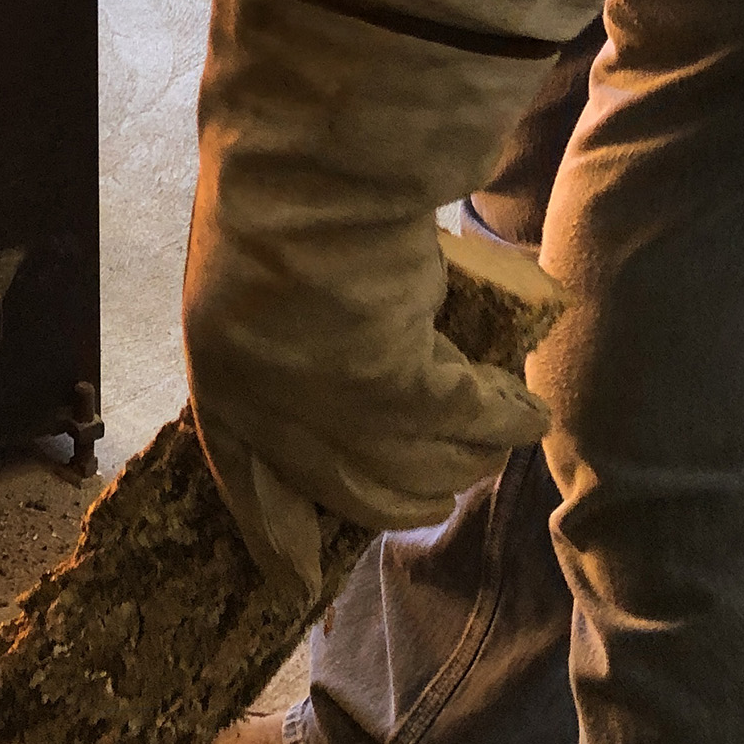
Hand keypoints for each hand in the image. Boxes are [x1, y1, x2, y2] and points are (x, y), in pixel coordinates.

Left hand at [187, 0, 557, 594]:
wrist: (299, 164)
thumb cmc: (267, 187)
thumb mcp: (249, 268)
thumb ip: (279, 321)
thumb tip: (331, 344)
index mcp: (220, 377)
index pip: (244, 484)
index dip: (274, 535)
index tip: (290, 579)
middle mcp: (273, 414)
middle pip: (358, 496)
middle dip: (405, 492)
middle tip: (442, 468)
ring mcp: (336, 412)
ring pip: (424, 473)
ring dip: (465, 456)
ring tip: (492, 420)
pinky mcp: (403, 393)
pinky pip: (474, 423)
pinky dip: (507, 414)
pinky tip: (523, 401)